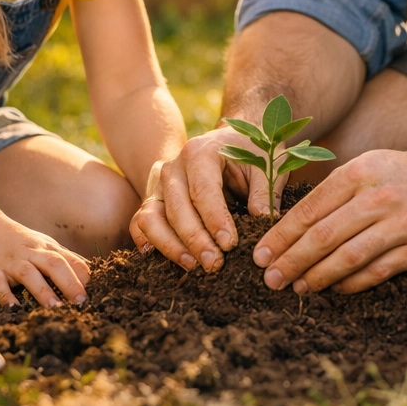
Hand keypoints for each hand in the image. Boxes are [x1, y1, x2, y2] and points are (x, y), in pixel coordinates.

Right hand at [0, 215, 90, 307]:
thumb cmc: (20, 240)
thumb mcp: (44, 244)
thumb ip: (64, 257)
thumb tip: (89, 271)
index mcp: (48, 249)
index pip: (72, 260)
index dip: (85, 276)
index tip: (96, 293)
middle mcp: (33, 253)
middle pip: (55, 265)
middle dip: (69, 283)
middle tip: (80, 302)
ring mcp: (13, 262)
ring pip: (30, 274)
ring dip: (43, 291)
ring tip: (54, 308)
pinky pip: (0, 284)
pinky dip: (7, 296)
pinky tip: (14, 308)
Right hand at [129, 127, 278, 272]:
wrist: (231, 140)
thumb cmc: (250, 152)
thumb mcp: (265, 165)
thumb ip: (264, 191)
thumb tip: (261, 219)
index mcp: (200, 152)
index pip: (203, 190)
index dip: (215, 220)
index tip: (230, 244)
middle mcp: (173, 167)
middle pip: (176, 208)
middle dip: (195, 239)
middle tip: (215, 263)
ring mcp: (159, 184)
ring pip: (152, 218)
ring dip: (170, 246)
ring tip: (194, 266)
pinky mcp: (154, 200)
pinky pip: (141, 223)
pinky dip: (149, 242)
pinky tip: (167, 260)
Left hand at [251, 146, 406, 294]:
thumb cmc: (401, 174)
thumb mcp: (366, 165)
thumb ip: (332, 190)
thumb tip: (288, 226)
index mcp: (359, 173)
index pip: (310, 209)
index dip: (281, 236)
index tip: (260, 255)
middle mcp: (378, 197)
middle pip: (324, 236)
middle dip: (291, 261)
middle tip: (270, 279)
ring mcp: (401, 225)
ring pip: (348, 258)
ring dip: (318, 276)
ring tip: (298, 287)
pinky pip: (376, 272)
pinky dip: (350, 284)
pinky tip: (333, 288)